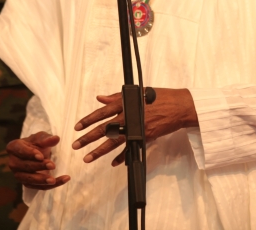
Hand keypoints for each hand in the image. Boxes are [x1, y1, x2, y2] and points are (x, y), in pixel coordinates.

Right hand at [6, 132, 70, 189]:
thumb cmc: (36, 143)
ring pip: (29, 179)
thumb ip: (46, 139)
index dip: (30, 154)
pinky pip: (38, 186)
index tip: (41, 156)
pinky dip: (51, 185)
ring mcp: (18, 174)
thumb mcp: (41, 138)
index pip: (20, 151)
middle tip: (52, 165)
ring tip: (53, 179)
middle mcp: (13, 162)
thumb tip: (56, 138)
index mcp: (13, 147)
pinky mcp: (27, 183)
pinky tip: (63, 179)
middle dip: (39, 166)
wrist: (37, 153)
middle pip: (25, 166)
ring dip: (42, 180)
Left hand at [72, 88, 197, 165]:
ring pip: (114, 142)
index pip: (101, 113)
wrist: (179, 106)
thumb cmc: (159, 97)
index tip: (77, 127)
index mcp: (125, 104)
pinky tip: (113, 163)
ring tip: (87, 158)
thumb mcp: (137, 93)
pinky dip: (121, 157)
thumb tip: (100, 98)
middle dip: (88, 138)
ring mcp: (136, 128)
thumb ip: (117, 97)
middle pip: (104, 129)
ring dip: (99, 151)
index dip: (88, 120)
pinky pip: (130, 149)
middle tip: (76, 145)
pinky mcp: (145, 137)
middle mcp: (128, 117)